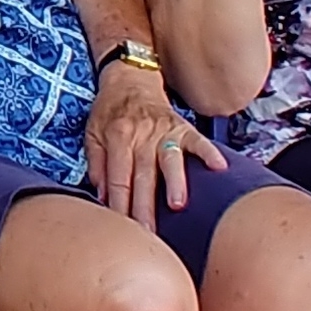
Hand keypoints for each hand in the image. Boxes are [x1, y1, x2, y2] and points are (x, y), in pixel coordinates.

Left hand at [84, 66, 224, 229]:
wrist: (130, 75)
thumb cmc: (110, 109)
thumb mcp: (92, 132)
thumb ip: (96, 164)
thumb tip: (102, 197)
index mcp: (116, 137)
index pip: (118, 178)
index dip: (119, 205)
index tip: (122, 231)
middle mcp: (140, 135)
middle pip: (143, 176)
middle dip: (145, 207)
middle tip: (148, 235)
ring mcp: (163, 130)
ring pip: (169, 160)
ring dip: (174, 182)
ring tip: (178, 205)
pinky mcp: (182, 126)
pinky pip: (198, 140)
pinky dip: (209, 153)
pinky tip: (219, 168)